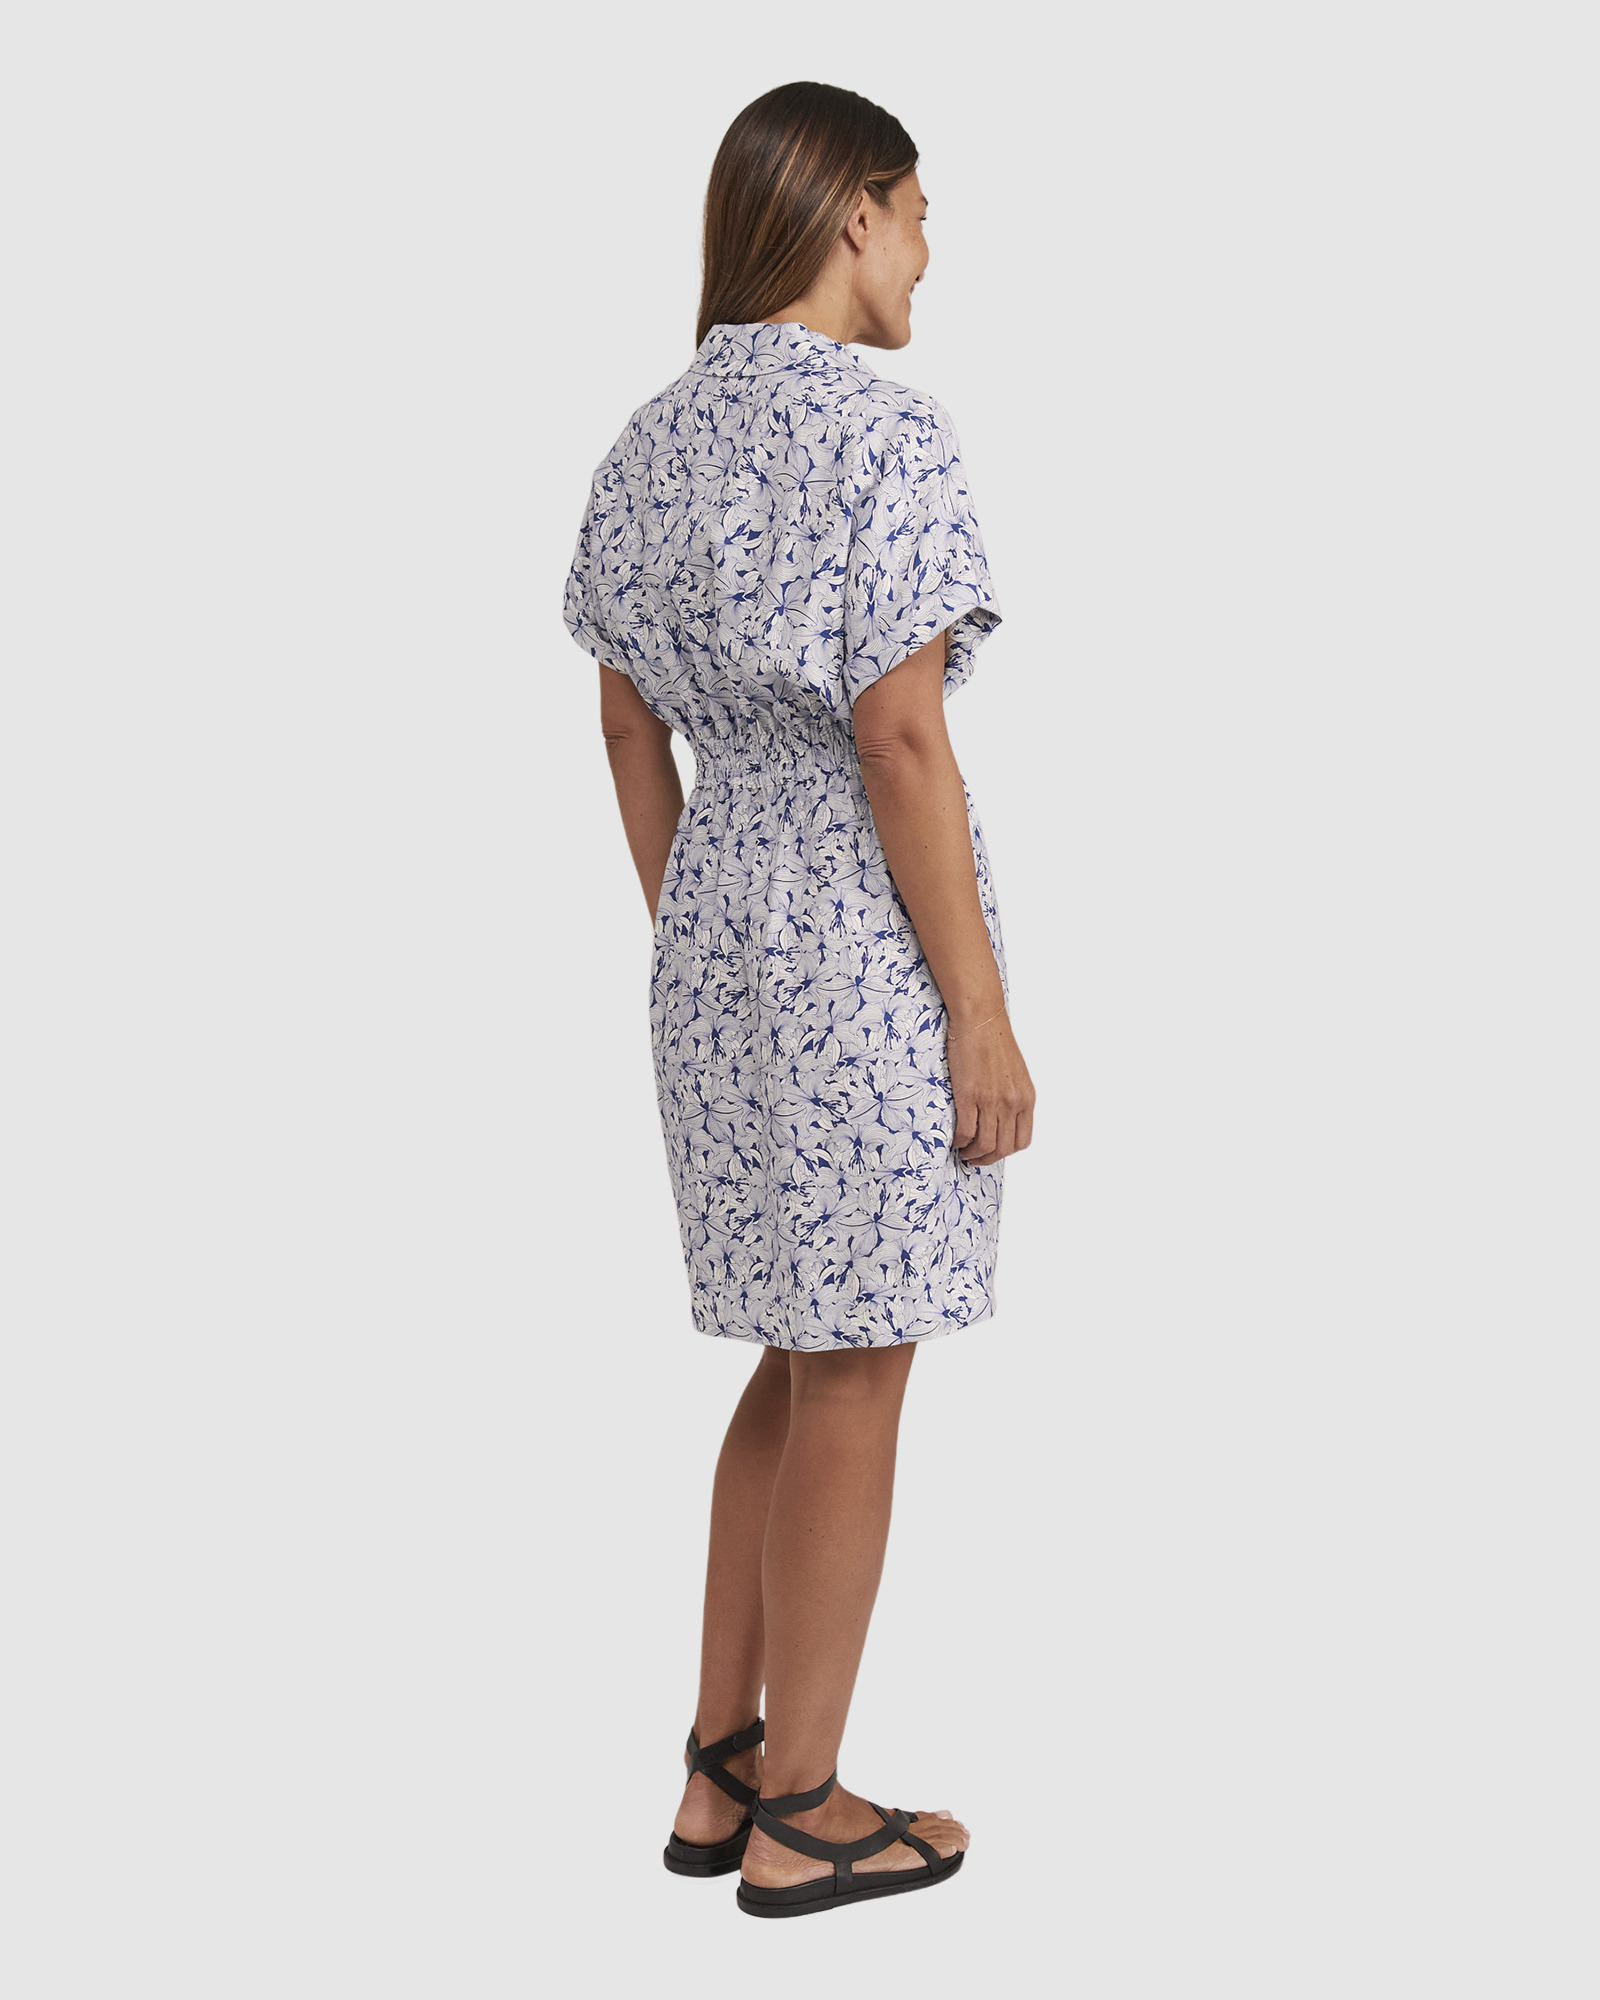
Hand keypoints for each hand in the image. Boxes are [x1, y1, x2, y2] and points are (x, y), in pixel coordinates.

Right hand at [947, 1011, 1034, 1165]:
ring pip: (986, 1145)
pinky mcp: (970, 1096)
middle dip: (987, 1159)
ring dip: (973, 1155)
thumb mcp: (1015, 1073)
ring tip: (963, 1151)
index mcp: (1026, 1098)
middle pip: (1004, 1148)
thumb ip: (1012, 1097)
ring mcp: (991, 1101)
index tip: (992, 1150)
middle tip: (974, 1158)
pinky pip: (966, 1132)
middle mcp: (1012, 1103)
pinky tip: (954, 1139)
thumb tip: (1001, 1117)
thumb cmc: (993, 1041)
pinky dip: (959, 1142)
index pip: (1022, 1141)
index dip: (1005, 1151)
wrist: (980, 1020)